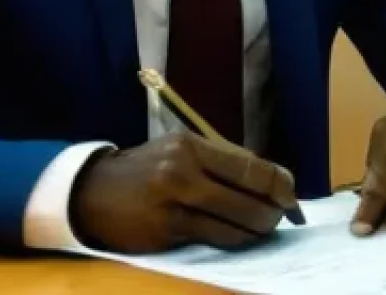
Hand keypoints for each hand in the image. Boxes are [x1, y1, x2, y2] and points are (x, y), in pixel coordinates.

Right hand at [71, 133, 300, 252]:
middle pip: (246, 195)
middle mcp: (182, 172)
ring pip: (232, 223)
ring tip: (267, 229)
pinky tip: (242, 239)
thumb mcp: (182, 151)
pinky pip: (212, 240)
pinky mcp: (164, 234)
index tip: (292, 194)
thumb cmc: (148, 168)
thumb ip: (223, 163)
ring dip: (257, 229)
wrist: (92, 192)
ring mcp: (172, 205)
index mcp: (191, 146)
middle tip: (285, 216)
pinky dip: (233, 240)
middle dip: (273, 210)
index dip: (277, 182)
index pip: (248, 165)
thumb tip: (273, 180)